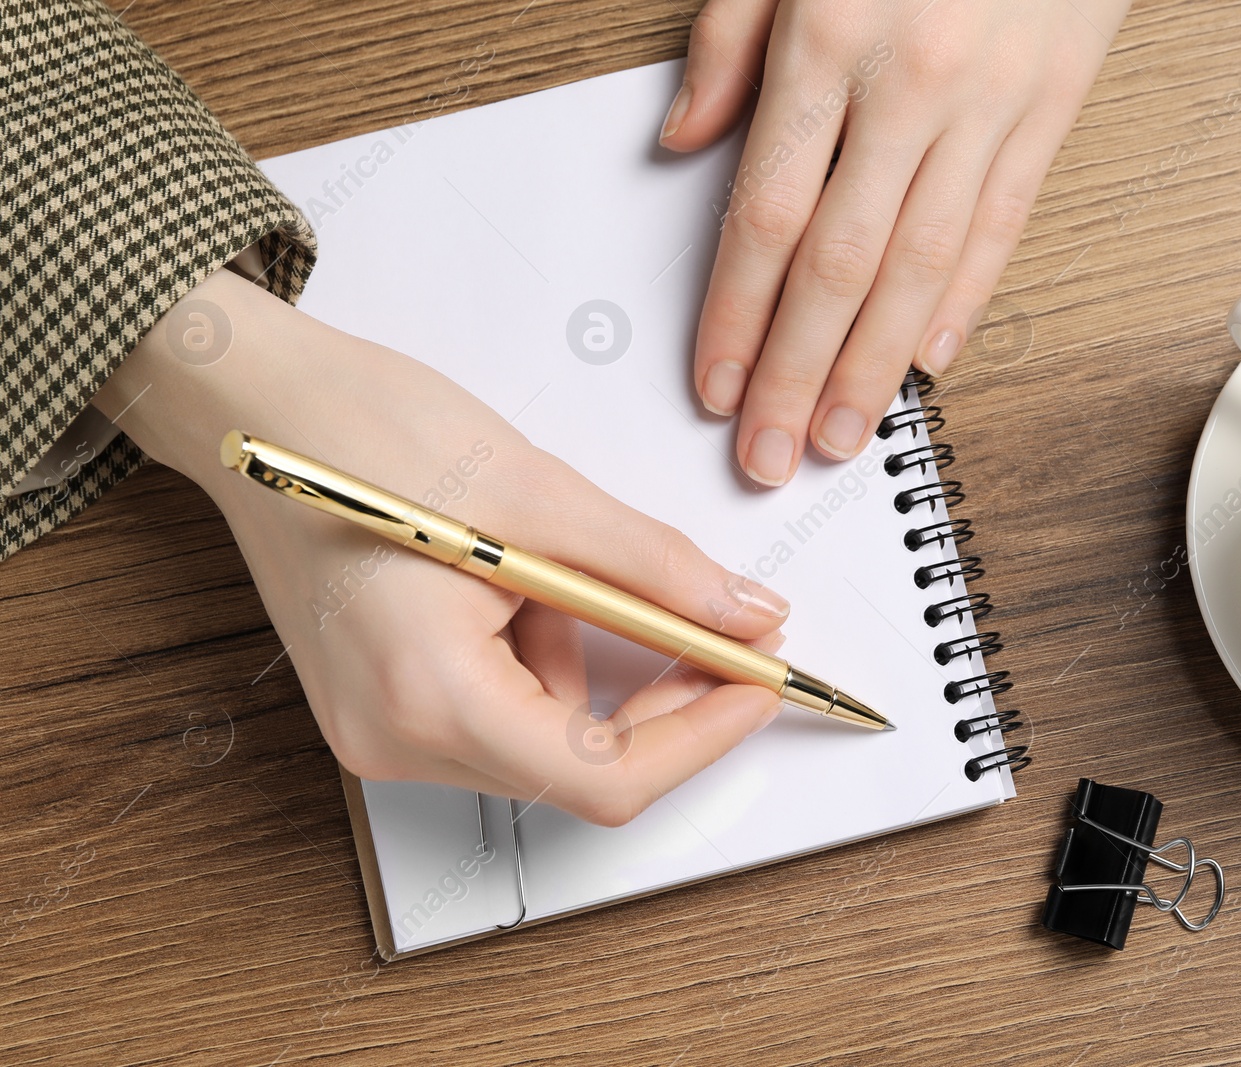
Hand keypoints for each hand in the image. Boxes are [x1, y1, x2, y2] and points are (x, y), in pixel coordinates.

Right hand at [93, 269, 790, 825]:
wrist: (253, 401)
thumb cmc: (364, 428)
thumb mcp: (539, 493)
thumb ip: (656, 570)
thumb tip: (746, 616)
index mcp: (428, 696)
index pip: (603, 777)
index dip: (702, 737)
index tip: (761, 682)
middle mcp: (395, 738)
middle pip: (578, 768)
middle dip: (662, 699)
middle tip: (723, 630)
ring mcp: (380, 729)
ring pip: (544, 737)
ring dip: (595, 663)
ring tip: (560, 564)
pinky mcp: (382, 704)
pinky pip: (501, 710)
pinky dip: (544, 655)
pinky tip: (520, 582)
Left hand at [660, 0, 1128, 483]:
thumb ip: (727, 43)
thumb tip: (683, 145)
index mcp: (830, 38)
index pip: (768, 214)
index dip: (735, 314)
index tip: (713, 385)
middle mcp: (912, 83)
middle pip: (841, 265)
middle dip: (795, 373)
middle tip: (766, 454)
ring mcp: (991, 102)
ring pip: (923, 266)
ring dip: (874, 367)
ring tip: (837, 437)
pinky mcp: (1051, 108)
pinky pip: (1003, 225)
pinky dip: (964, 303)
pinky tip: (927, 364)